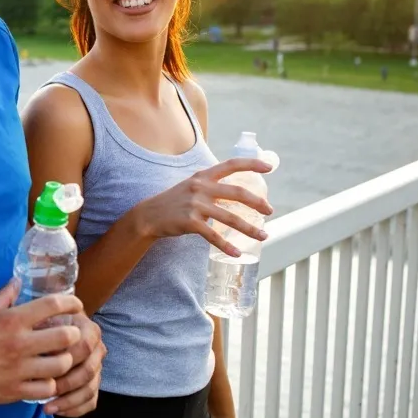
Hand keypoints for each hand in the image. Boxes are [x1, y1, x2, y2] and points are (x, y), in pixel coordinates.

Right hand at [0, 279, 83, 406]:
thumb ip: (3, 297)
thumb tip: (17, 281)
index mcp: (10, 321)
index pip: (52, 306)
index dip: (71, 303)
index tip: (76, 304)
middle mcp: (18, 345)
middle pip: (65, 337)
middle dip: (72, 333)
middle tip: (69, 334)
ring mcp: (17, 370)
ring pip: (61, 365)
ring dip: (64, 360)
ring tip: (59, 357)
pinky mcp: (13, 391)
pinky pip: (46, 389)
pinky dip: (50, 383)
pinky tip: (44, 377)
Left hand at [44, 312, 104, 417]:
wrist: (57, 327)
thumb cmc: (47, 324)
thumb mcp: (45, 320)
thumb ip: (43, 331)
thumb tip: (38, 352)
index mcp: (90, 330)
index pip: (84, 346)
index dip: (66, 359)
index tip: (44, 367)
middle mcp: (98, 350)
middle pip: (88, 371)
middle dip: (65, 384)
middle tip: (43, 392)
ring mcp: (98, 368)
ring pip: (90, 389)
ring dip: (68, 402)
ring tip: (47, 408)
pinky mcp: (94, 384)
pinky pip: (91, 401)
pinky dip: (75, 409)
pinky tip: (57, 411)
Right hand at [133, 158, 273, 256]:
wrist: (149, 215)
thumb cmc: (175, 201)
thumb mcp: (192, 186)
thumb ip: (211, 186)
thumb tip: (237, 194)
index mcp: (203, 176)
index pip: (231, 165)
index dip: (251, 164)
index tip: (269, 167)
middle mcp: (200, 187)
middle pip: (237, 193)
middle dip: (257, 202)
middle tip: (269, 211)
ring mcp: (195, 205)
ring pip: (230, 217)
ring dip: (249, 228)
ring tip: (263, 236)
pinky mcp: (190, 222)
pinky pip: (213, 236)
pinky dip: (226, 246)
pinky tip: (237, 253)